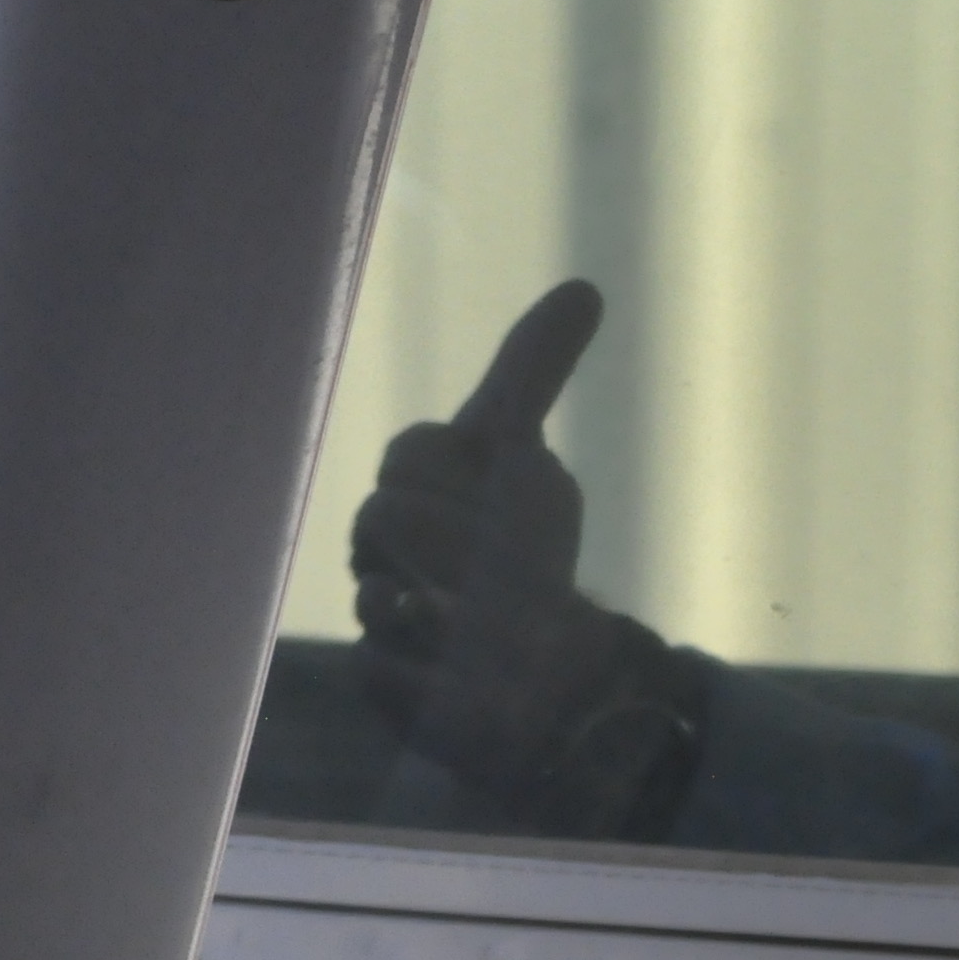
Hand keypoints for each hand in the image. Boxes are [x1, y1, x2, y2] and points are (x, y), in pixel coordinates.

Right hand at [352, 281, 697, 827]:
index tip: (485, 479)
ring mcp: (374, 607)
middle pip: (388, 512)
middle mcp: (380, 544)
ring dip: (448, 593)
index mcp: (408, 488)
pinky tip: (452, 654)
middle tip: (488, 557)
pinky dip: (433, 658)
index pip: (412, 452)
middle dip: (457, 533)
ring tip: (474, 607)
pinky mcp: (377, 675)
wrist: (537, 663)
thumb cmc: (518, 551)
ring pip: (380, 587)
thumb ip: (532, 372)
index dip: (453, 465)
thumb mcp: (521, 457)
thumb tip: (584, 284)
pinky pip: (388, 658)